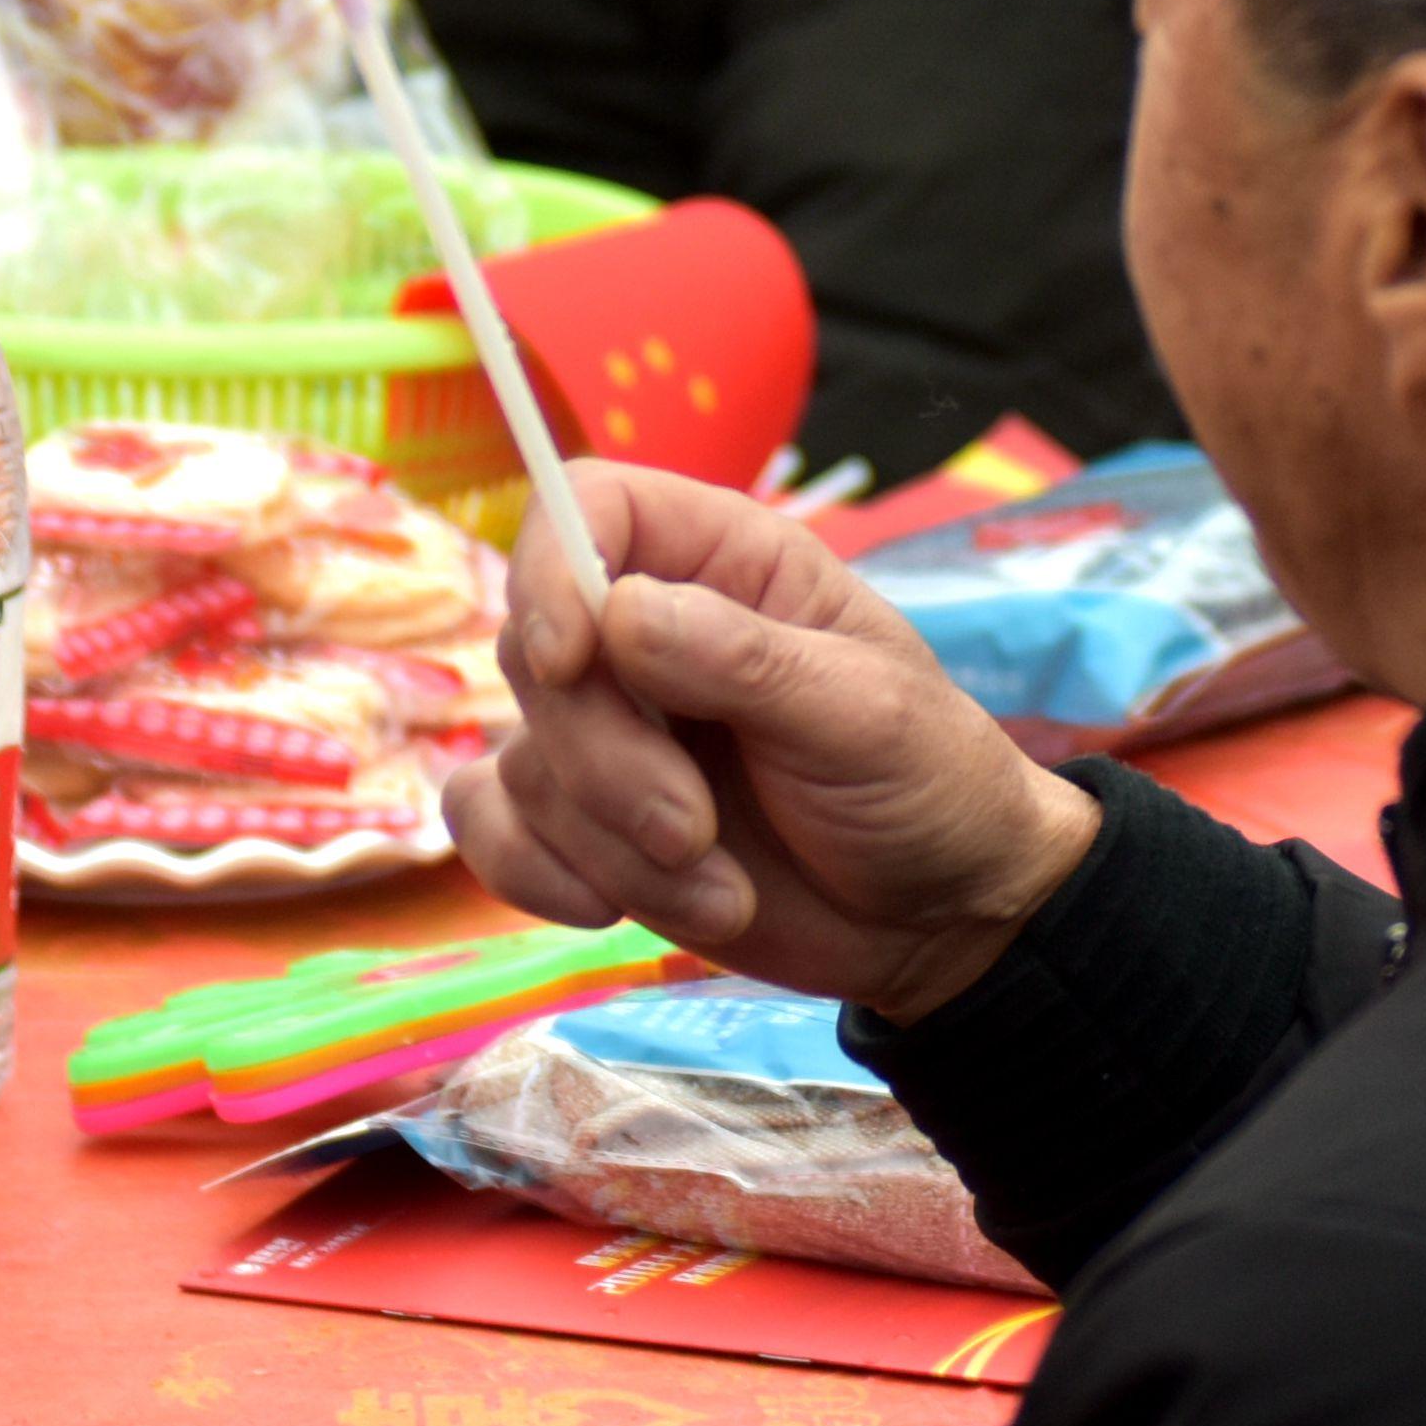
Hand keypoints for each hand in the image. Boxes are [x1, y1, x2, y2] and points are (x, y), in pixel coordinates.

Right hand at [447, 462, 1102, 1024]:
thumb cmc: (925, 783)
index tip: (573, 661)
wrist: (939, 920)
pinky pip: (487, 824)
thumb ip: (745, 660)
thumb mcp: (863, 713)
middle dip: (604, 762)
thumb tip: (617, 615)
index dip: (552, 569)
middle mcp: (649, 633)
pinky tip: (609, 911)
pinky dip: (532, 875)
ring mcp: (611, 730)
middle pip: (536, 651)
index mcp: (724, 563)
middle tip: (693, 832)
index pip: (589, 505)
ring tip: (721, 888)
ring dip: (608, 847)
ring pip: (520, 759)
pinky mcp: (584, 821)